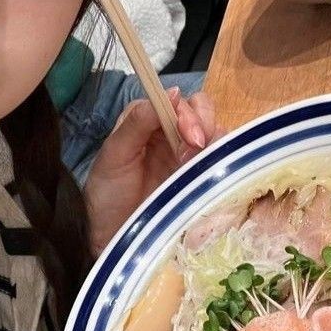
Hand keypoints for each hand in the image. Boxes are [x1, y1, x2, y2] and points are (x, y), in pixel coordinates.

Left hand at [84, 88, 224, 256]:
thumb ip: (137, 122)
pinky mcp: (200, 178)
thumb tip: (171, 93)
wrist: (112, 238)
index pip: (177, 101)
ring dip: (213, 144)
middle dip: (203, 125)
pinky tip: (210, 175)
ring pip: (216, 134)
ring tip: (195, 167)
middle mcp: (171, 134)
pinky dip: (224, 162)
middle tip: (193, 150)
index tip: (187, 132)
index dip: (187, 111)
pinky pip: (221, 161)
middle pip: (202, 112)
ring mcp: (188, 156)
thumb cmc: (107, 195)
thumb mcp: (114, 155)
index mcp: (148, 121)